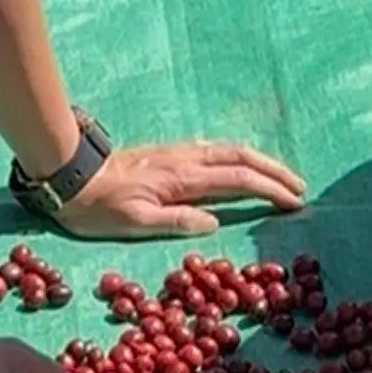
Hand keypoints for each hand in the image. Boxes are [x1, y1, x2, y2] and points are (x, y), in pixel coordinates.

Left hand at [55, 139, 304, 238]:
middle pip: (242, 157)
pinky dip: (239, 157)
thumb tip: (214, 222)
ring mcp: (178, 153)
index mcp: (182, 179)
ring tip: (280, 177)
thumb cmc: (98, 207)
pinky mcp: (169, 154)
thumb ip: (175, 221)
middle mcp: (185, 160)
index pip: (238, 180)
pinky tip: (242, 165)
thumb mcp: (133, 222)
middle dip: (274, 171)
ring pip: (229, 150)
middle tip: (300, 188)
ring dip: (260, 161)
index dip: (269, 190)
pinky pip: (215, 151)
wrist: (71, 176)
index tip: (293, 203)